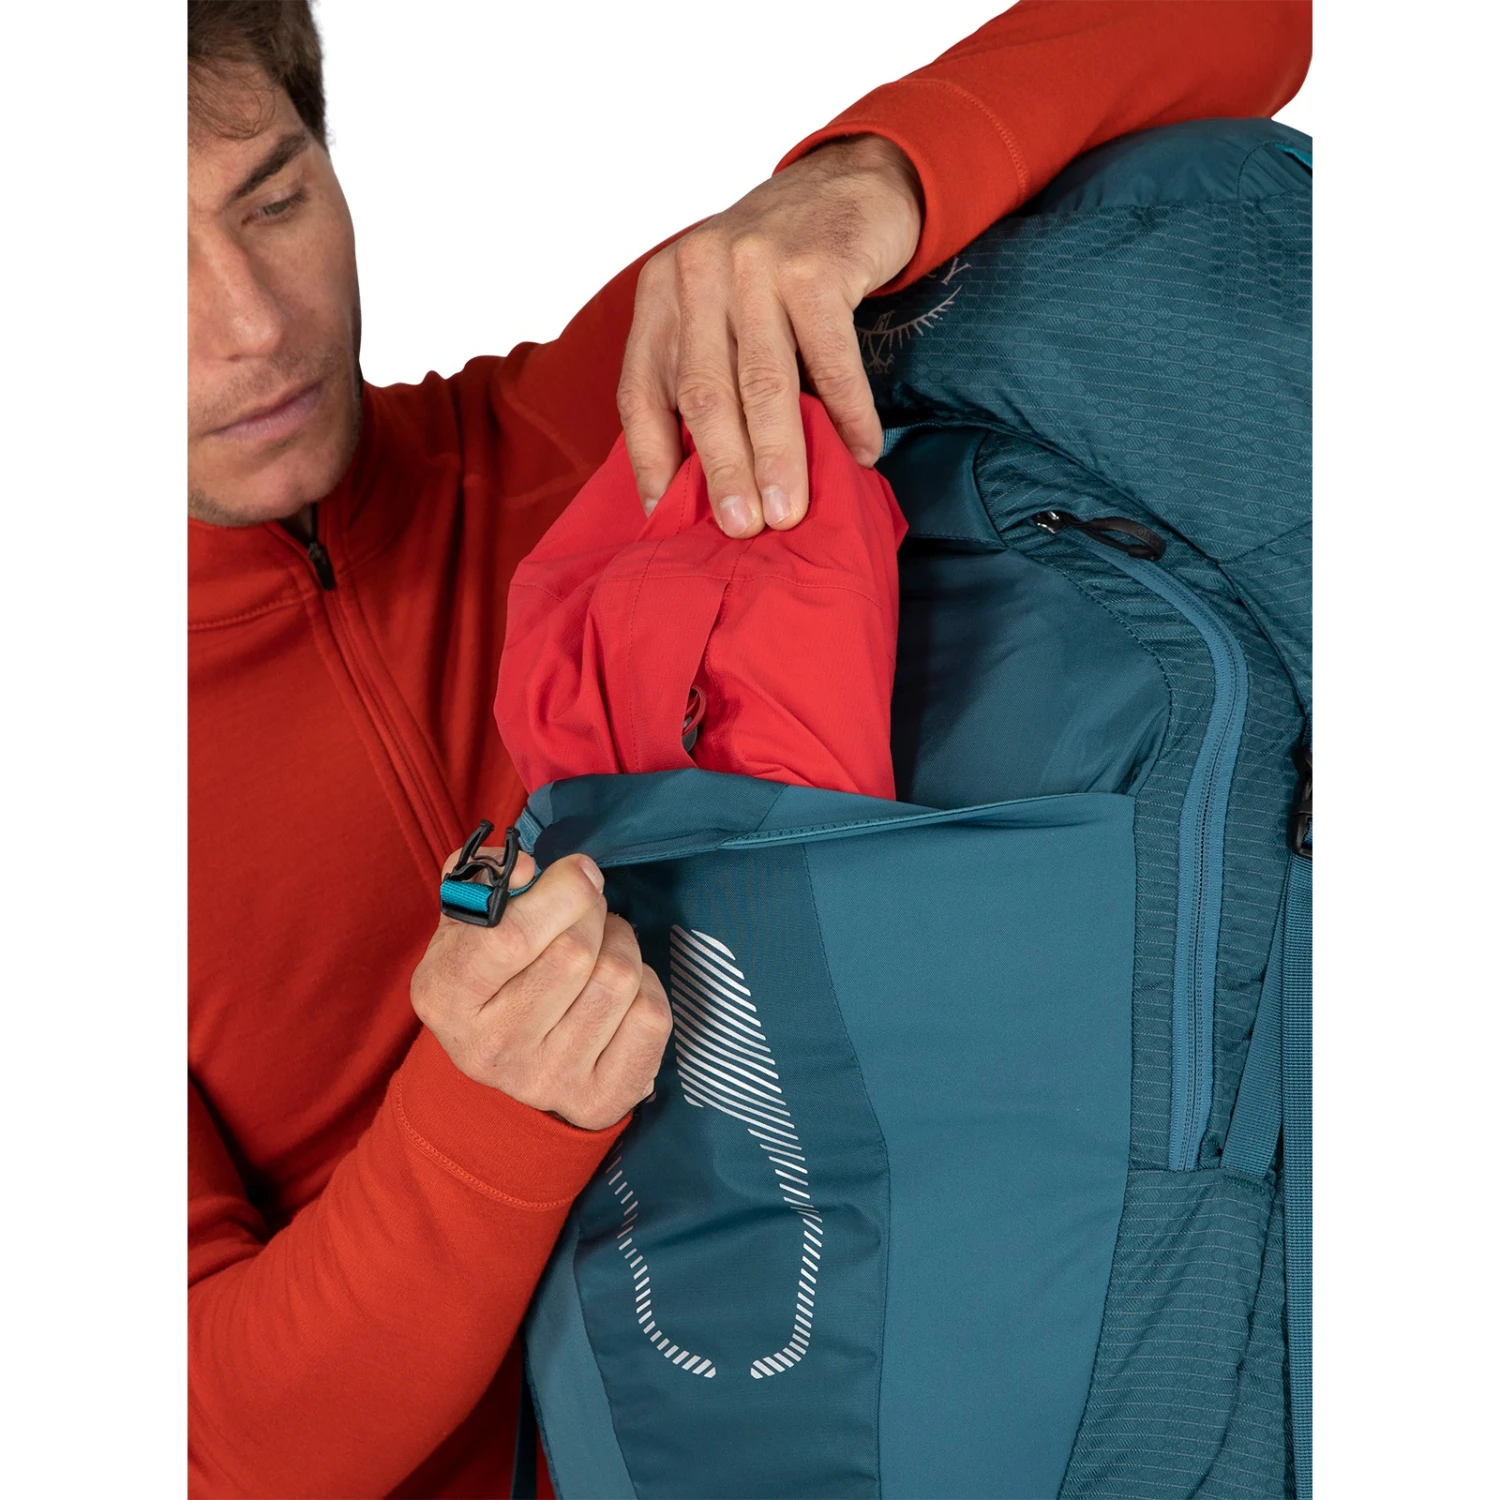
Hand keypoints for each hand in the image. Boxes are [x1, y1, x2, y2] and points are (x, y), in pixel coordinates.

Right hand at [411, 844, 671, 1130]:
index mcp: (447, 997)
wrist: (507, 1057)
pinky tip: (621, 989)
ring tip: (602, 943)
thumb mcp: (467, 922)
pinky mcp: (597, 1100)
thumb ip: (483, 878)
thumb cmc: (491, 971)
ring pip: (619, 977)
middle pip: (575, 953)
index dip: (559, 891)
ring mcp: (546, 1080)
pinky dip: (647, 985)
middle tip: (588, 905)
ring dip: (621, 941)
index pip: (510, 937)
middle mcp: (491, 1049)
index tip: (577, 871)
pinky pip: (650, 1016)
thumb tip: (525, 868)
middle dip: (592, 910)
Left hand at [618, 134, 921, 537]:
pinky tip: (862, 452)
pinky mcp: (814, 266)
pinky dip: (850, 413)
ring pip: (764, 383)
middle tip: (742, 530)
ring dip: (780, 455)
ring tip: (790, 510)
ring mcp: (754, 265)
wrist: (849, 184)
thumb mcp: (720, 308)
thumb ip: (702, 373)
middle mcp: (698, 273)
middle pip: (704, 394)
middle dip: (723, 471)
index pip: (641, 389)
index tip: (665, 517)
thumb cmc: (779, 268)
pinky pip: (832, 359)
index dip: (649, 459)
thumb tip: (700, 484)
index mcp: (662, 292)